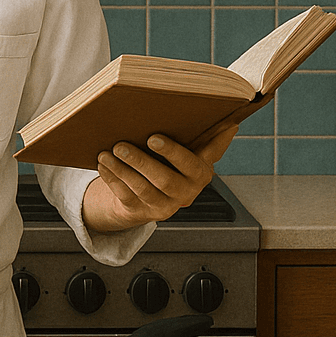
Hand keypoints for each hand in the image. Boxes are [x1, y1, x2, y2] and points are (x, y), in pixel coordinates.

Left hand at [81, 124, 240, 233]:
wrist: (157, 193)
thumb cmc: (176, 164)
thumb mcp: (195, 152)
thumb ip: (211, 140)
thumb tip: (233, 123)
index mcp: (201, 175)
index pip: (190, 164)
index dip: (173, 153)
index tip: (153, 138)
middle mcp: (185, 194)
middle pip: (163, 180)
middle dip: (141, 162)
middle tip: (121, 145)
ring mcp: (163, 206)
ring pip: (141, 189)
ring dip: (122, 170)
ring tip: (107, 152)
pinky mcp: (141, 212)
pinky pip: (125, 196)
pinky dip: (112, 179)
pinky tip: (103, 164)